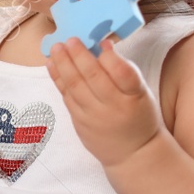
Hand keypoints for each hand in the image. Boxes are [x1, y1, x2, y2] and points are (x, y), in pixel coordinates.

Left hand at [47, 36, 162, 168]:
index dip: (111, 57)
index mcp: (133, 97)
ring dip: (63, 64)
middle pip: (93, 78)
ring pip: (75, 87)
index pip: (123, 75)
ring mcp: (93, 117)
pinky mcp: (79, 123)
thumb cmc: (138, 117)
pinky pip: (66, 97)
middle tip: (70, 39)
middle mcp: (113, 107)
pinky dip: (58, 79)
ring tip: (56, 47)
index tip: (103, 42)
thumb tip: (102, 47)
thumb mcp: (142, 93)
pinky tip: (52, 64)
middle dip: (79, 56)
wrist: (132, 154)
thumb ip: (124, 72)